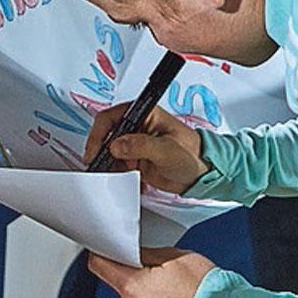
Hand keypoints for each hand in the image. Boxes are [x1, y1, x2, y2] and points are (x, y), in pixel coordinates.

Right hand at [83, 102, 209, 193]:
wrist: (202, 175)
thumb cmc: (193, 155)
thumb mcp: (167, 150)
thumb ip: (142, 145)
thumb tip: (118, 145)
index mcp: (145, 115)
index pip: (112, 117)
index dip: (99, 134)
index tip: (95, 151)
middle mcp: (137, 127)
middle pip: (106, 135)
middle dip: (100, 152)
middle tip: (99, 167)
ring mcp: (135, 145)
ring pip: (109, 153)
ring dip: (108, 166)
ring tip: (114, 177)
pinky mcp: (135, 160)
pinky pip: (117, 167)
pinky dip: (118, 175)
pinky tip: (129, 182)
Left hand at [85, 248, 216, 297]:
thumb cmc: (202, 287)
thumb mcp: (173, 255)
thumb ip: (145, 252)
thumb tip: (132, 249)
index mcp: (132, 287)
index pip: (98, 265)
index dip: (101, 249)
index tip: (107, 241)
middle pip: (114, 277)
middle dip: (127, 263)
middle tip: (145, 253)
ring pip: (128, 289)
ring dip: (139, 277)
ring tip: (162, 271)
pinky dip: (148, 290)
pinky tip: (166, 284)